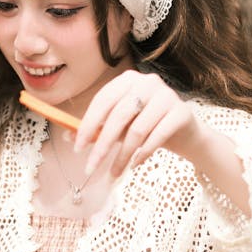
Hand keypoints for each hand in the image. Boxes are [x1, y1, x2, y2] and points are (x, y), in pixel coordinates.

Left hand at [73, 70, 204, 177]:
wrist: (184, 132)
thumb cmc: (146, 126)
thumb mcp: (120, 125)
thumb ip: (98, 128)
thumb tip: (68, 137)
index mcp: (128, 80)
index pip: (102, 101)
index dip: (88, 125)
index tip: (77, 148)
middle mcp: (148, 82)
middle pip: (118, 116)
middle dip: (102, 145)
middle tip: (91, 167)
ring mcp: (167, 95)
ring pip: (137, 130)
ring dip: (122, 155)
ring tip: (115, 172)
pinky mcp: (181, 112)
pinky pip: (157, 136)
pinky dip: (143, 153)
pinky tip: (135, 164)